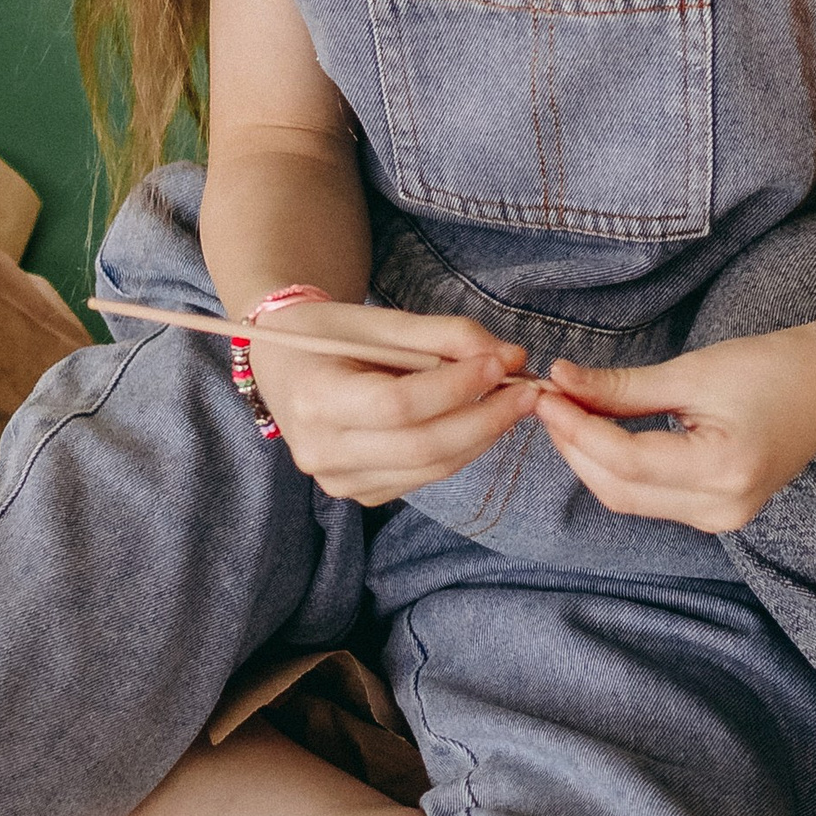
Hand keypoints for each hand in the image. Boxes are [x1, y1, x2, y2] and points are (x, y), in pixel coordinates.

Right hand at [248, 301, 541, 504]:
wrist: (285, 366)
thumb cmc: (331, 334)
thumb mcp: (381, 322)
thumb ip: (445, 336)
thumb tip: (511, 357)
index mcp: (315, 399)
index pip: (398, 404)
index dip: (455, 387)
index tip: (502, 364)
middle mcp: (321, 450)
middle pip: (421, 446)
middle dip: (485, 419)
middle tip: (529, 392)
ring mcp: (339, 480)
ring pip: (430, 468)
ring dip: (482, 437)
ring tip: (515, 403)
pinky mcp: (360, 493)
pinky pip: (423, 477)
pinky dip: (460, 450)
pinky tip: (480, 422)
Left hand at [531, 321, 815, 530]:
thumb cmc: (774, 367)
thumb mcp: (693, 372)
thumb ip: (623, 388)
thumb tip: (562, 383)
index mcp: (722, 471)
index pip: (624, 460)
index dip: (575, 428)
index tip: (544, 393)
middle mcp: (721, 509)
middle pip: (618, 489)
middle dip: (575, 446)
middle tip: (547, 399)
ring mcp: (720, 518)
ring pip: (629, 498)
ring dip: (590, 458)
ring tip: (567, 411)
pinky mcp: (715, 512)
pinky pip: (649, 497)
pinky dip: (617, 466)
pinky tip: (600, 432)